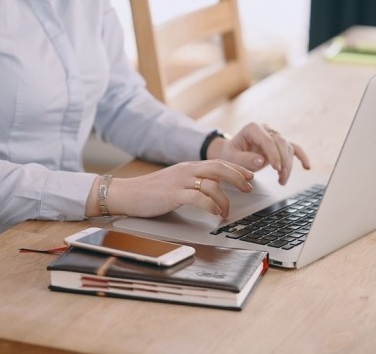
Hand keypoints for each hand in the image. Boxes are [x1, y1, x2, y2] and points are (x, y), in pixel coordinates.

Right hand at [88, 160, 253, 218]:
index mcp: (187, 166)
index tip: (249, 175)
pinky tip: (215, 213)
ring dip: (224, 199)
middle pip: (219, 168)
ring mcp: (180, 181)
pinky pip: (199, 198)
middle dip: (238, 177)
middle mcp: (186, 170)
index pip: (217, 162)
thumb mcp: (174, 182)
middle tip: (249, 187)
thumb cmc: (149, 192)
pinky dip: (211, 205)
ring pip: (212, 184)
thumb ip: (192, 183)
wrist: (126, 194)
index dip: (236, 168)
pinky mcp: (174, 194)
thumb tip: (212, 190)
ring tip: (227, 212)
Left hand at [206, 122, 309, 184]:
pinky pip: (294, 148)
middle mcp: (265, 129)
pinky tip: (307, 167)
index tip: (275, 168)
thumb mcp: (232, 158)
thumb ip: (245, 159)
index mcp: (252, 128)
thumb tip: (261, 160)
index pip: (268, 140)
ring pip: (287, 148)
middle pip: (281, 142)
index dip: (274, 154)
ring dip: (288, 165)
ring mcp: (273, 136)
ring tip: (282, 180)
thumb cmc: (230, 154)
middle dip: (283, 161)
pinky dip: (301, 157)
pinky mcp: (279, 145)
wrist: (231, 153)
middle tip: (281, 176)